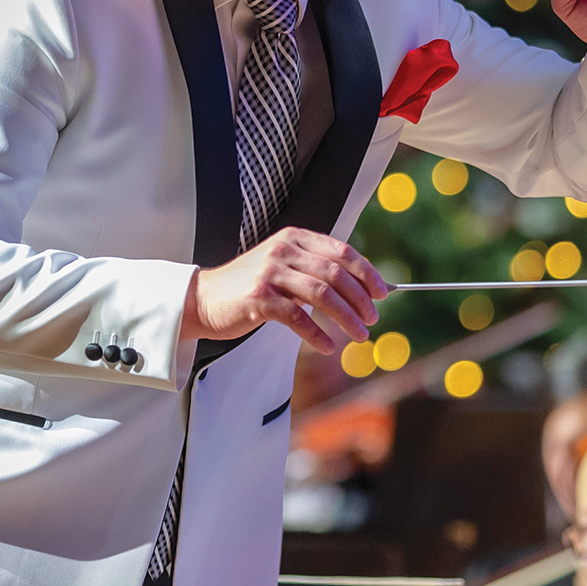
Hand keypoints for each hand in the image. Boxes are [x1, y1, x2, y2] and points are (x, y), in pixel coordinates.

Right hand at [180, 228, 386, 354]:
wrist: (204, 299)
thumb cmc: (250, 288)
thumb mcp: (284, 268)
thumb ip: (315, 272)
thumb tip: (362, 289)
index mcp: (294, 239)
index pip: (342, 251)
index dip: (367, 272)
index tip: (382, 293)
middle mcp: (283, 251)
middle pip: (336, 273)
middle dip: (360, 299)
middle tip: (372, 318)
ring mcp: (270, 273)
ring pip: (322, 294)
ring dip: (345, 318)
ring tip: (359, 334)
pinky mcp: (259, 298)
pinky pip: (298, 317)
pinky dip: (316, 334)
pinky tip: (327, 347)